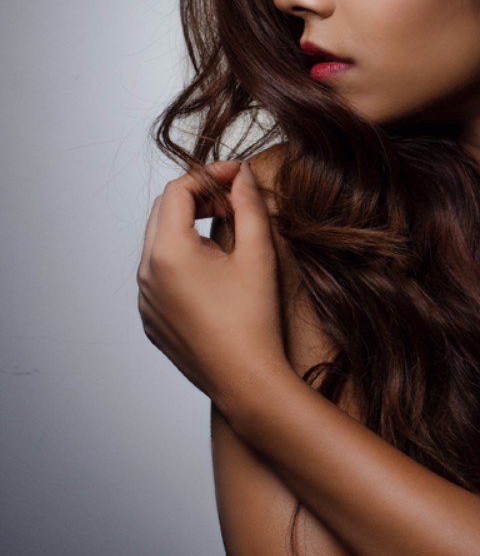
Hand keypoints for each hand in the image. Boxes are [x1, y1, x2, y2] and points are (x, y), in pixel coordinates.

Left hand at [137, 161, 288, 403]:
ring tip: (228, 235)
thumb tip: (243, 175)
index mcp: (168, 252)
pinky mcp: (152, 319)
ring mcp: (145, 299)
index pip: (178, 191)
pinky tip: (216, 273)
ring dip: (189, 229)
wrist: (245, 380)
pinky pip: (160, 276)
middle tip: (235, 202)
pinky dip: (182, 260)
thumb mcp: (258, 253)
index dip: (210, 176)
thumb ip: (249, 205)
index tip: (239, 177)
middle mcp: (146, 273)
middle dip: (198, 199)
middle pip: (164, 213)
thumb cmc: (253, 320)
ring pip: (160, 245)